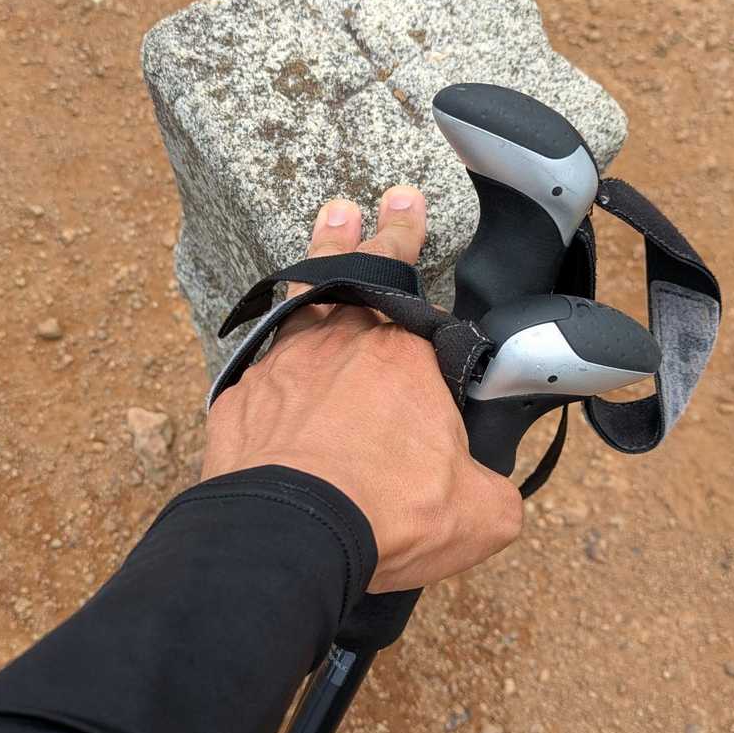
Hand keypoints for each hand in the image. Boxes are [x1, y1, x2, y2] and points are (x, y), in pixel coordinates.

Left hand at [201, 186, 522, 592]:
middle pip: (361, 273)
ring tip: (332, 220)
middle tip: (387, 198)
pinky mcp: (241, 400)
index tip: (413, 210)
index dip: (417, 247)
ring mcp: (284, 365)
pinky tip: (277, 360)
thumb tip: (490, 494)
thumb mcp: (480, 514)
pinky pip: (263, 365)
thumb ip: (493, 493)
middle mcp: (342, 345)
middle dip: (378, 232)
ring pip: (305, 297)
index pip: (424, 296)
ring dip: (321, 255)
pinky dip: (277, 356)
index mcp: (406, 359)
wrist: (289, 533)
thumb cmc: (386, 513)